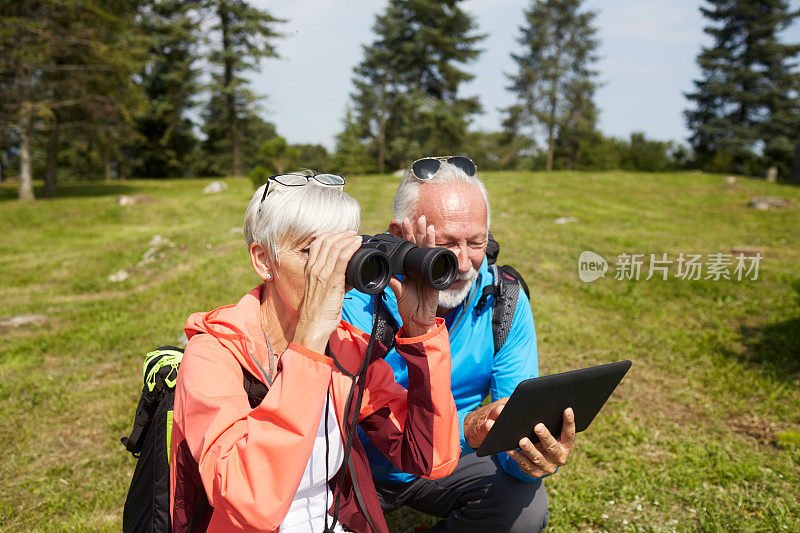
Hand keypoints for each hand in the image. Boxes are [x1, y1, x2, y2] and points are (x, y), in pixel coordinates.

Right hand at [293, 231, 361, 352]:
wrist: (314, 326)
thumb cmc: (319, 312)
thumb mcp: (323, 290)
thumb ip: (335, 280)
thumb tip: (351, 276)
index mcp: (310, 269)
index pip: (318, 243)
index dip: (331, 236)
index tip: (343, 236)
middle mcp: (314, 269)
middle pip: (327, 241)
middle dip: (342, 235)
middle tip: (353, 234)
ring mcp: (322, 274)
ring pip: (335, 247)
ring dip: (348, 239)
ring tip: (357, 237)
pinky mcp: (332, 281)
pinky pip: (342, 259)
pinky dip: (351, 248)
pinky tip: (357, 244)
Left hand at [387, 216, 439, 336]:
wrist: (418, 320)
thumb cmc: (409, 306)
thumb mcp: (398, 291)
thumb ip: (393, 281)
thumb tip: (384, 272)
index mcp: (410, 268)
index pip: (407, 247)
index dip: (406, 236)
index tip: (402, 222)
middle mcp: (420, 267)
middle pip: (420, 245)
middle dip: (419, 231)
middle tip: (418, 217)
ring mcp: (429, 272)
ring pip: (430, 251)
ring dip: (430, 239)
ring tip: (429, 226)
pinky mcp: (436, 280)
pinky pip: (441, 266)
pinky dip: (447, 257)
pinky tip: (451, 249)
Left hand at [507, 408, 575, 477]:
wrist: (541, 461)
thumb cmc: (545, 439)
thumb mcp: (552, 432)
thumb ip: (550, 422)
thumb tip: (541, 405)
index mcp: (566, 445)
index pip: (569, 433)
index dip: (569, 422)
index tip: (567, 409)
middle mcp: (559, 457)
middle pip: (553, 447)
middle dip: (545, 437)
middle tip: (538, 426)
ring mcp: (547, 466)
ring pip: (538, 458)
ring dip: (530, 449)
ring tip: (522, 440)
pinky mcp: (535, 472)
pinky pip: (525, 464)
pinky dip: (517, 456)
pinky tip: (510, 450)